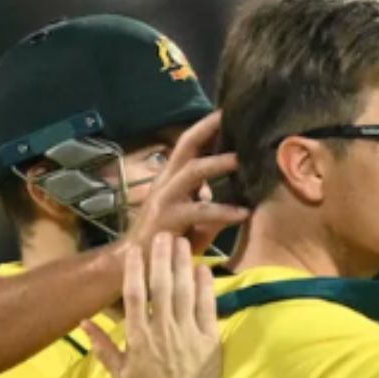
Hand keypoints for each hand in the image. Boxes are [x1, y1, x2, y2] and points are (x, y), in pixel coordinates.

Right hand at [84, 235, 220, 377]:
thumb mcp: (119, 373)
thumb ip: (102, 346)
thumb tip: (84, 321)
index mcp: (139, 336)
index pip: (135, 296)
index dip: (135, 270)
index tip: (135, 250)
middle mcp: (162, 329)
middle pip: (162, 286)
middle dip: (162, 258)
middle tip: (163, 235)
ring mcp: (187, 332)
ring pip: (184, 292)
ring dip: (183, 265)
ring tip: (183, 243)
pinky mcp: (209, 339)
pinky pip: (207, 307)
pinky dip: (206, 287)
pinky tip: (203, 269)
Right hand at [122, 111, 247, 254]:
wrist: (136, 266)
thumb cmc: (168, 241)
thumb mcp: (194, 217)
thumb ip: (210, 201)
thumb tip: (237, 190)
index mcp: (171, 178)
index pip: (189, 144)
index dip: (207, 126)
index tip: (228, 111)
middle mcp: (166, 182)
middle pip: (186, 146)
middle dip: (209, 130)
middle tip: (234, 119)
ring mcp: (165, 199)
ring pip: (192, 172)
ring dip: (217, 163)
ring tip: (240, 159)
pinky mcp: (167, 220)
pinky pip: (200, 211)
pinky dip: (223, 211)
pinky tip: (243, 213)